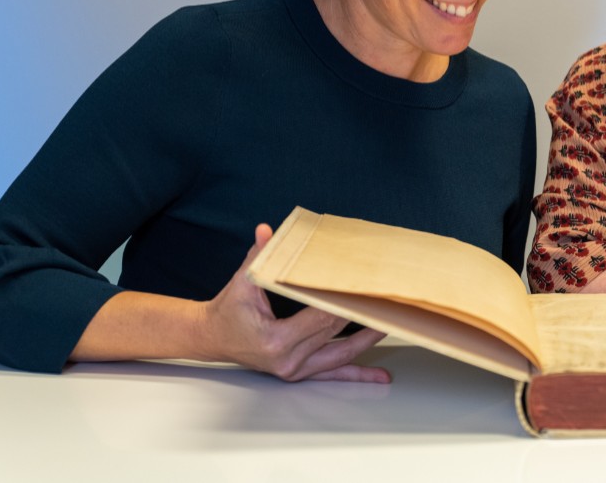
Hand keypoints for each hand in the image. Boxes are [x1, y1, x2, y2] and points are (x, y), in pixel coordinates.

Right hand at [200, 224, 389, 382]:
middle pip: (335, 334)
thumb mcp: (241, 283)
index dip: (342, 302)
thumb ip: (257, 257)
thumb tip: (267, 231)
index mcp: (276, 340)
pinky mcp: (300, 373)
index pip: (320, 317)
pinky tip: (379, 375)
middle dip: (361, 315)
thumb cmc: (229, 311)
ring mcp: (295, 370)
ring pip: (341, 357)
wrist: (213, 338)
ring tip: (392, 327)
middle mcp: (289, 360)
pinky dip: (357, 372)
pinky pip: (333, 373)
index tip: (363, 288)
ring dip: (368, 342)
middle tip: (387, 300)